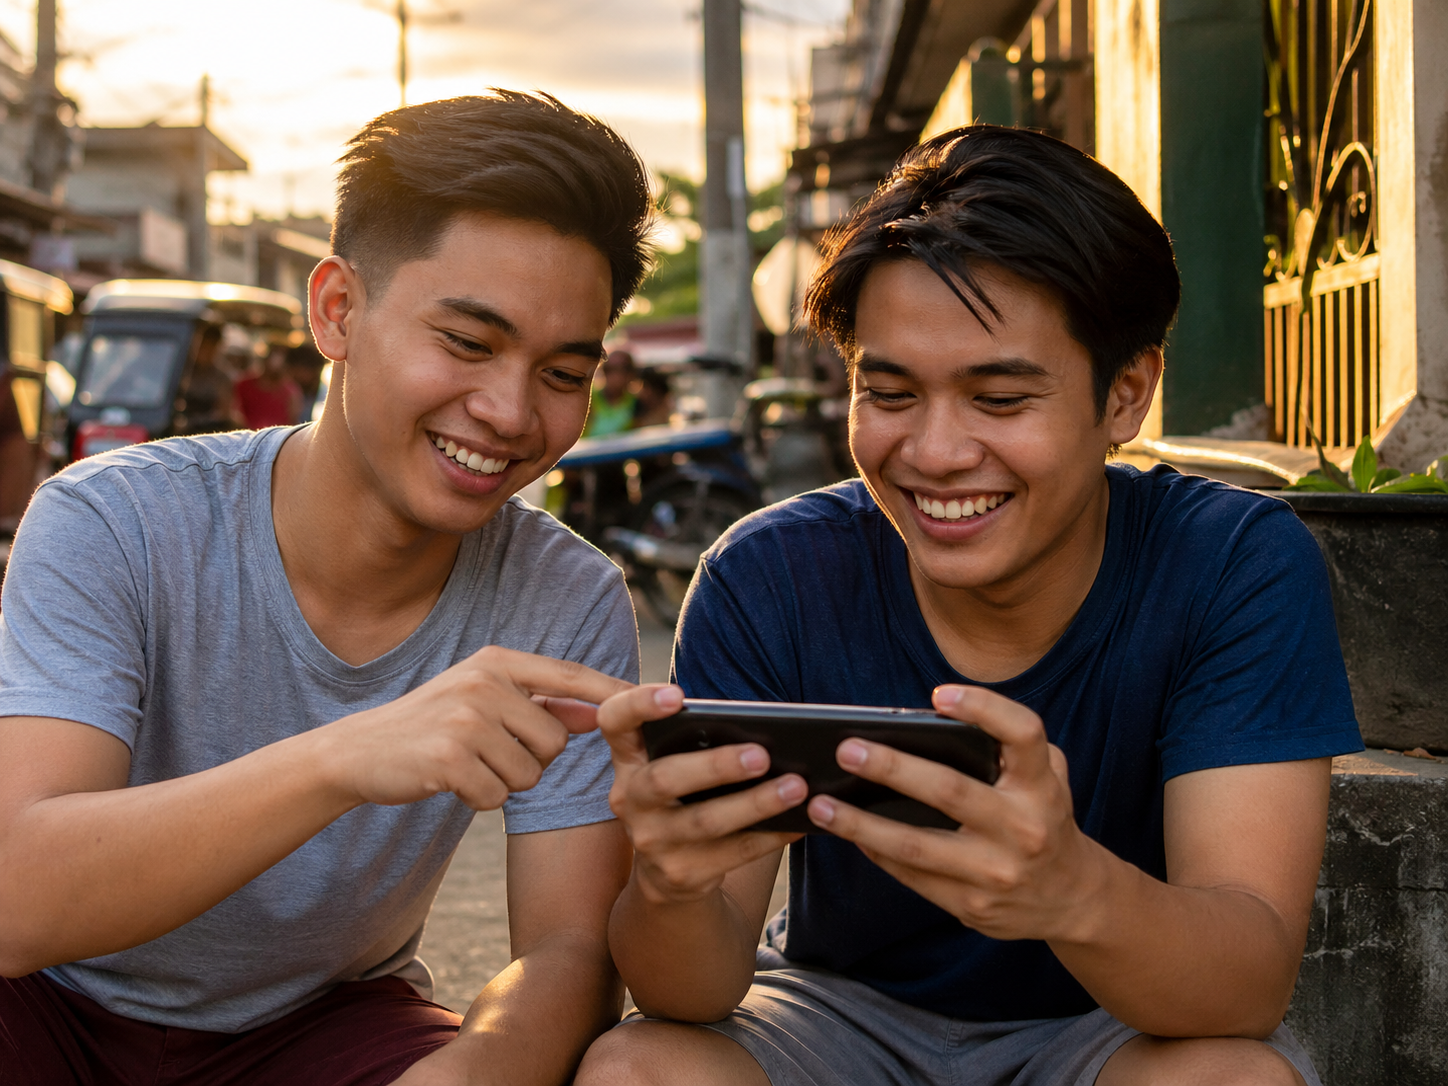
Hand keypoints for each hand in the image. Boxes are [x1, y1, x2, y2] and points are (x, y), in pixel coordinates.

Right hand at [322, 646, 631, 811]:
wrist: (358, 751)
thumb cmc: (432, 727)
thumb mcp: (484, 700)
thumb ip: (542, 704)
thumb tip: (604, 711)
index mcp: (498, 662)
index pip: (572, 677)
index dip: (619, 693)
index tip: (672, 698)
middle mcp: (485, 683)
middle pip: (556, 741)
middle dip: (531, 760)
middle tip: (487, 752)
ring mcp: (466, 718)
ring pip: (530, 773)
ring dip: (503, 781)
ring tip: (466, 764)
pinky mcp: (449, 757)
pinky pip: (497, 795)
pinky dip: (478, 799)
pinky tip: (449, 781)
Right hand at [597, 685, 804, 904]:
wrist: (667, 873)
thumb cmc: (683, 797)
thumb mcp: (672, 765)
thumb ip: (694, 741)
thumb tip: (760, 729)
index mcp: (628, 758)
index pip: (614, 721)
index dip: (639, 705)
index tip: (677, 696)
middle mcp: (630, 799)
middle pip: (665, 778)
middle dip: (716, 766)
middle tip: (762, 755)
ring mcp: (651, 841)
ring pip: (706, 821)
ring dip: (756, 803)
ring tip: (796, 786)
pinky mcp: (680, 873)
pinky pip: (733, 853)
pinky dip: (769, 835)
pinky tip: (797, 822)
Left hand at [806, 684, 1106, 941]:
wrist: (1073, 898)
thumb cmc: (1045, 818)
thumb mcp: (1048, 779)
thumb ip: (1010, 750)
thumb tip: (933, 723)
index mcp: (1042, 786)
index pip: (1023, 736)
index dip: (984, 709)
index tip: (939, 695)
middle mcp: (1023, 828)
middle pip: (949, 791)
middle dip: (892, 768)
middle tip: (846, 748)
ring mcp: (996, 872)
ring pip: (915, 845)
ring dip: (860, 824)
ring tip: (821, 804)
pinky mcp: (972, 906)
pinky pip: (912, 875)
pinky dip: (876, 852)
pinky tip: (848, 833)